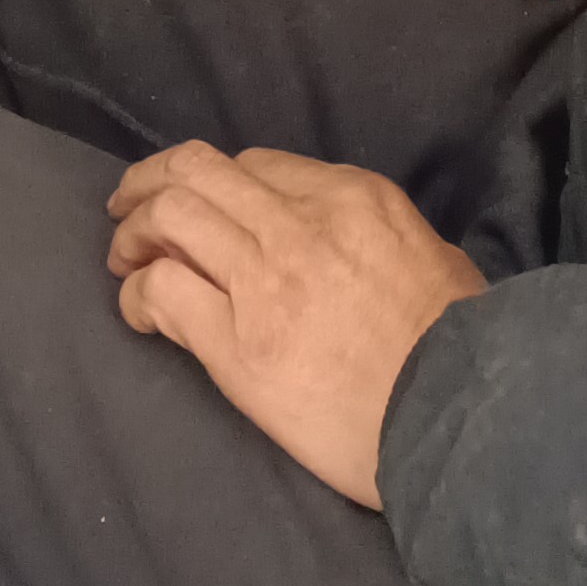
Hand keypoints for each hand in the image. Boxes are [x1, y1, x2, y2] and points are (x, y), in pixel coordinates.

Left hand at [106, 144, 483, 509]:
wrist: (460, 420)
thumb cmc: (462, 348)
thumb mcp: (432, 256)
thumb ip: (375, 234)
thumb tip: (343, 243)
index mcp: (352, 197)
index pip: (255, 165)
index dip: (213, 183)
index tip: (197, 207)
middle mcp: (300, 224)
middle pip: (196, 170)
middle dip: (147, 183)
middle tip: (124, 208)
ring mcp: (264, 281)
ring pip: (169, 216)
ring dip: (132, 234)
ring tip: (124, 260)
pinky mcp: (237, 346)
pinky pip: (163, 292)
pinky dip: (139, 295)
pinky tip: (141, 314)